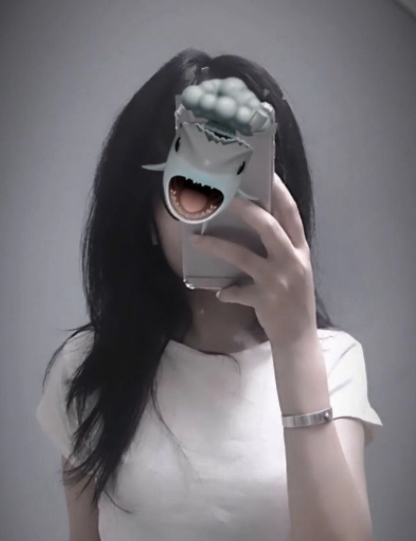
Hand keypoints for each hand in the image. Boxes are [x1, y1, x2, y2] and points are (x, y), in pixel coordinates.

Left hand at [190, 172, 317, 347]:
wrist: (299, 336)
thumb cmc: (294, 300)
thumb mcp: (296, 270)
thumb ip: (282, 249)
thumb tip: (256, 224)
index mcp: (300, 251)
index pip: (292, 214)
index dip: (279, 192)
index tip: (267, 173)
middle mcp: (292, 261)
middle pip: (269, 228)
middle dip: (248, 211)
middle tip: (228, 198)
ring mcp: (278, 280)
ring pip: (243, 257)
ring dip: (217, 246)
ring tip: (197, 240)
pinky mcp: (264, 300)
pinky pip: (237, 292)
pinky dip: (227, 292)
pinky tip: (221, 293)